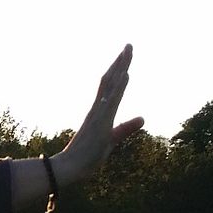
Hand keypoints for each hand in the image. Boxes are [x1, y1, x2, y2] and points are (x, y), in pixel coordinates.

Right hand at [56, 44, 143, 183]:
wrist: (69, 168)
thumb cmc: (87, 156)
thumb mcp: (112, 140)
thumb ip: (126, 128)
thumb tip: (143, 118)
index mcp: (100, 111)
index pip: (110, 86)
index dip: (119, 70)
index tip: (125, 55)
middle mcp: (98, 108)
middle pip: (110, 79)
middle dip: (120, 62)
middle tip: (129, 45)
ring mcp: (98, 113)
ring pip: (109, 85)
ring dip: (120, 67)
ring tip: (127, 51)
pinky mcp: (99, 121)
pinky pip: (110, 100)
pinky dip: (118, 87)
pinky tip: (125, 75)